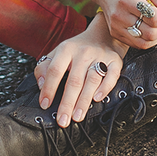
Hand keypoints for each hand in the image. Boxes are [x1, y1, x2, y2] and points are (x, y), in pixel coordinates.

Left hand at [33, 13, 127, 127]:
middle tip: (62, 120)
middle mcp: (83, 52)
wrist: (103, 35)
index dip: (48, 88)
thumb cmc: (77, 49)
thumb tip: (41, 85)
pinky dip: (105, 88)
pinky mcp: (115, 61)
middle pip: (74, 80)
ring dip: (84, 100)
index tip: (45, 104)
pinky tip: (98, 99)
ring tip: (77, 116)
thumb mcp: (57, 52)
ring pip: (92, 80)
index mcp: (66, 49)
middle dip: (67, 103)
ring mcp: (100, 56)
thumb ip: (44, 67)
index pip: (55, 70)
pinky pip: (112, 76)